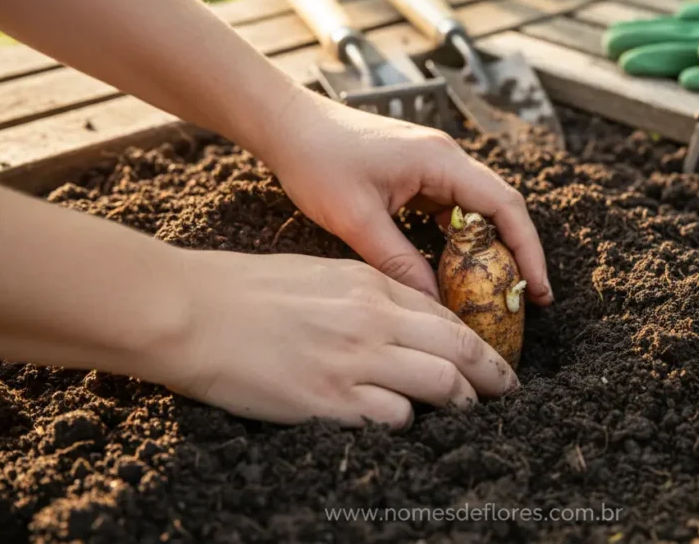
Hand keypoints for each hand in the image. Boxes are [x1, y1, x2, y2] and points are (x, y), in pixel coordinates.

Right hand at [165, 249, 519, 426]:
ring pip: (440, 384)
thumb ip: (366, 294)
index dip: (477, 340)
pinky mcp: (329, 401)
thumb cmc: (246, 290)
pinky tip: (401, 422)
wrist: (191, 311)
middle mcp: (372, 320)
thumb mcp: (318, 275)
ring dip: (462, 402)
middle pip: (458, 349)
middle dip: (493, 374)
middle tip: (508, 390)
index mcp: (369, 284)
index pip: (444, 314)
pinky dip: (406, 422)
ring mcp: (353, 361)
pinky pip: (393, 417)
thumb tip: (403, 320)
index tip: (489, 357)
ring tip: (468, 412)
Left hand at [256, 90, 553, 305]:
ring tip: (493, 294)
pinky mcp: (417, 176)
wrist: (289, 126)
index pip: (504, 206)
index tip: (538, 290)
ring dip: (487, 251)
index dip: (528, 250)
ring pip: (476, 213)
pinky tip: (456, 272)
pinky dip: (459, 243)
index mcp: (441, 161)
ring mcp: (433, 166)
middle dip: (516, 255)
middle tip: (523, 301)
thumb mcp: (356, 220)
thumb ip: (398, 262)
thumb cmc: (318, 162)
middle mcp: (446, 159)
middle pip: (499, 209)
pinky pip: (451, 212)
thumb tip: (434, 306)